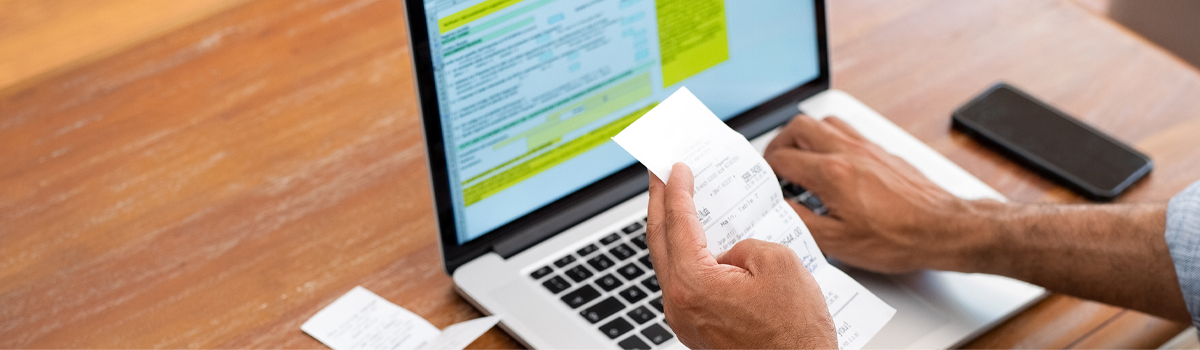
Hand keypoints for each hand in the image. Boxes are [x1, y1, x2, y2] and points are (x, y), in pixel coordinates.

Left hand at [646, 163, 835, 348]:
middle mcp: (680, 304)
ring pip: (669, 264)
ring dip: (672, 231)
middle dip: (659, 203)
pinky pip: (685, 284)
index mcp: (693, 283)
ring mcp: (685, 320)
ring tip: (676, 204)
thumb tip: (729, 252)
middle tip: (659, 177)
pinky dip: (686, 257)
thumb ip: (744, 243)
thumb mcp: (778, 263)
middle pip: (659, 241)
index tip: (675, 167)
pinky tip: (699, 244)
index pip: (677, 222)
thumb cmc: (795, 335)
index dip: (676, 189)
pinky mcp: (697, 330)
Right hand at [763, 115, 991, 273]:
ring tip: (799, 159)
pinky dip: (828, 138)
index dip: (766, 172)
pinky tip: (831, 160)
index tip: (766, 184)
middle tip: (775, 166)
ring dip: (804, 136)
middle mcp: (848, 152)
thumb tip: (780, 208)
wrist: (944, 229)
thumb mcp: (838, 243)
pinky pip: (845, 129)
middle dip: (779, 144)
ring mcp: (866, 147)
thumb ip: (801, 221)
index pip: (782, 158)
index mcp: (832, 174)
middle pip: (798, 128)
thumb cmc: (899, 238)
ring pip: (823, 122)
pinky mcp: (880, 150)